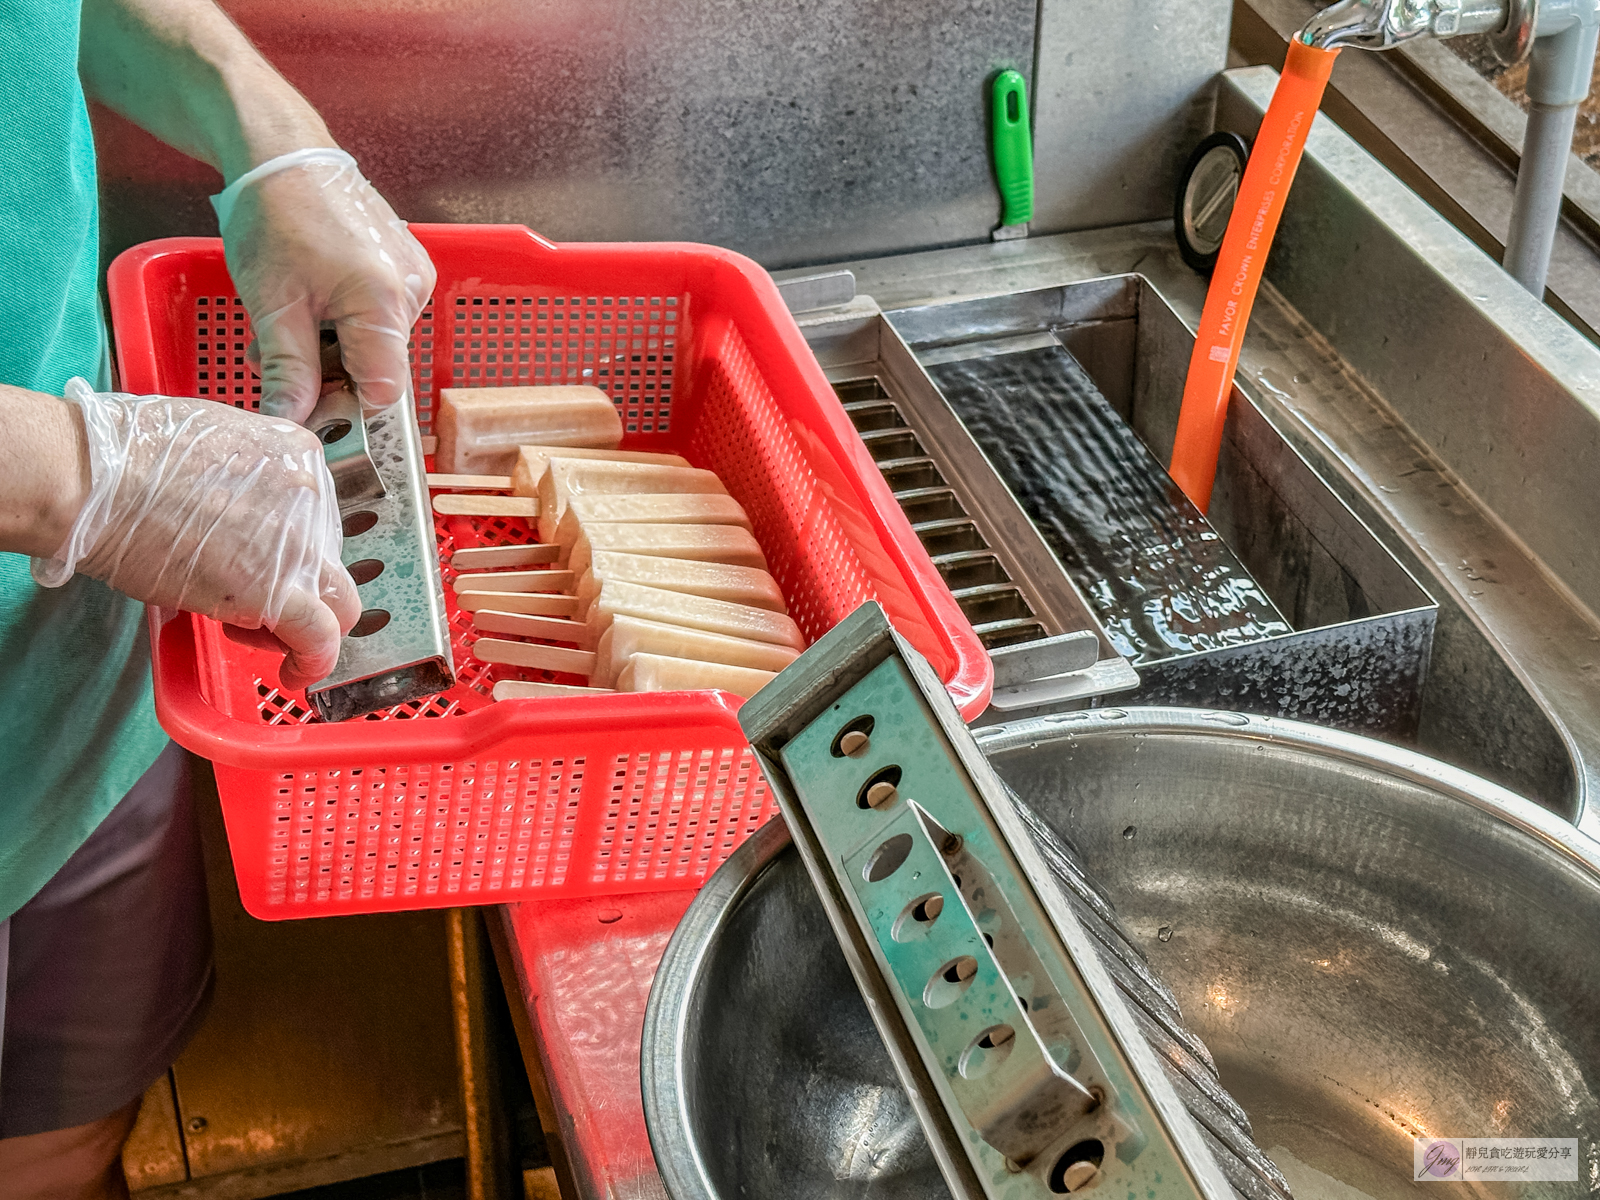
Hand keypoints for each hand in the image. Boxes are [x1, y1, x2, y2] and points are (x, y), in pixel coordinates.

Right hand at [33, 380, 359, 688]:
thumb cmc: (123, 457)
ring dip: (297, 625)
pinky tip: (295, 675)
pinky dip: (314, 661)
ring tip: (244, 632)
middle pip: (326, 561)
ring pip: (334, 602)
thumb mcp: (213, 443)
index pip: (318, 519)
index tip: (258, 563)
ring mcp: (299, 543)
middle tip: (247, 604)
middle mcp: (312, 496)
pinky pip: (320, 637)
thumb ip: (244, 480)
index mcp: (298, 455)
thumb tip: (236, 515)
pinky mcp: (277, 590)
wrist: (93, 477)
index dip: (289, 550)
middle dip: (294, 589)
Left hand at [214, 149, 435, 423]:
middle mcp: (412, 292)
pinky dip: (342, 322)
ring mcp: (413, 278)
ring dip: (328, 349)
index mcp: (385, 302)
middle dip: (325, 374)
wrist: (282, 153)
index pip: (383, 392)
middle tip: (274, 355)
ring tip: (285, 322)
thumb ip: (289, 370)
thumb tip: (291, 422)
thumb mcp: (273, 304)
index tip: (303, 408)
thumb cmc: (275, 214)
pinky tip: (311, 302)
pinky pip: (378, 316)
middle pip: (377, 368)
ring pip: (374, 344)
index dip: (343, 407)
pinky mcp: (404, 267)